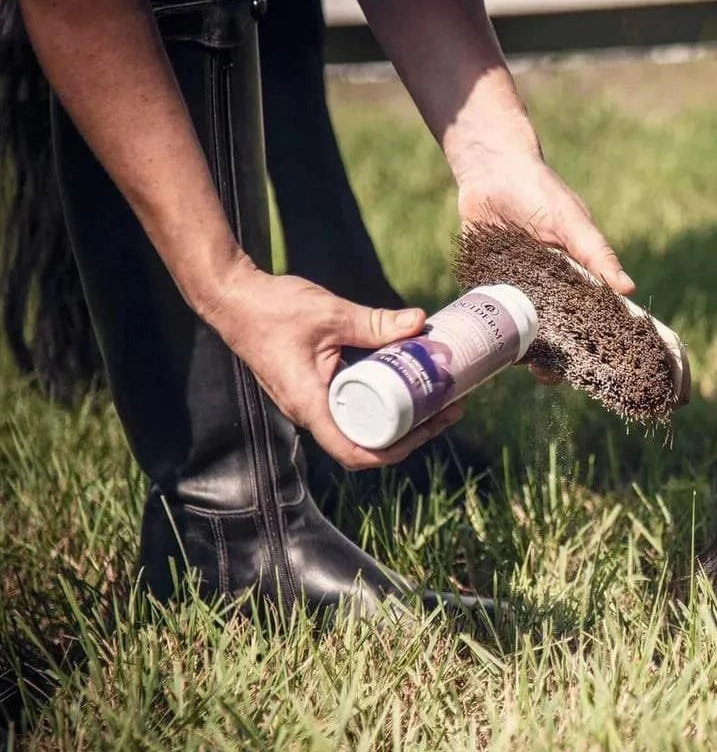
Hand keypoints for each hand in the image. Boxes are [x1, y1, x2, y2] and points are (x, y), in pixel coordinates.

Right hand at [205, 258, 463, 469]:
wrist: (233, 300)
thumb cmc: (271, 309)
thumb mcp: (330, 313)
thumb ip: (374, 322)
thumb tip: (419, 323)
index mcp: (309, 404)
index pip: (353, 451)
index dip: (393, 451)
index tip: (428, 430)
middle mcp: (309, 412)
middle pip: (366, 444)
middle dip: (411, 435)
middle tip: (448, 408)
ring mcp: (311, 404)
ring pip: (362, 428)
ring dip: (400, 421)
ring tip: (439, 399)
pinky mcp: (314, 391)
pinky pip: (353, 408)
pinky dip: (382, 403)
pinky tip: (407, 384)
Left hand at [453, 145, 633, 382]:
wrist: (490, 169)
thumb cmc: (540, 190)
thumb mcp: (572, 221)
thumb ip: (596, 254)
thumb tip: (628, 289)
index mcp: (571, 279)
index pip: (584, 320)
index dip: (588, 345)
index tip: (590, 369)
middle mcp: (543, 289)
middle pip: (549, 335)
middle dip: (550, 359)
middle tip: (547, 373)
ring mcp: (513, 290)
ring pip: (518, 331)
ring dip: (518, 351)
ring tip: (519, 362)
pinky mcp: (483, 284)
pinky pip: (486, 314)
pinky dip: (487, 330)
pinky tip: (489, 345)